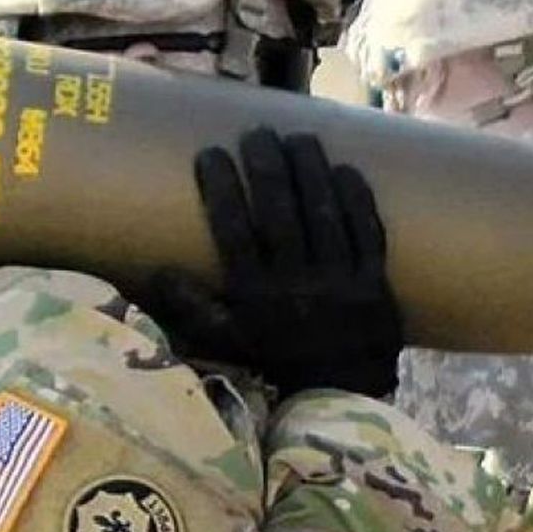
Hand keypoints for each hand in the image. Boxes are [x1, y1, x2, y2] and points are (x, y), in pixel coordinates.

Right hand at [146, 128, 402, 398]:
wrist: (343, 399)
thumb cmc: (279, 364)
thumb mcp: (229, 343)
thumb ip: (192, 308)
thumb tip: (156, 272)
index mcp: (257, 297)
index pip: (234, 230)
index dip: (221, 188)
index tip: (210, 153)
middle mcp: (296, 284)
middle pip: (279, 211)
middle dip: (266, 166)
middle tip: (257, 132)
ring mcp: (340, 282)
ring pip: (324, 213)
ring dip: (310, 169)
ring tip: (298, 135)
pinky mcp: (376, 284)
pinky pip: (368, 233)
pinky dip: (357, 199)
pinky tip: (345, 167)